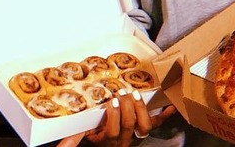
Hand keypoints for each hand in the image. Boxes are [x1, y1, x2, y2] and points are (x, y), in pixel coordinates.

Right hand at [57, 89, 177, 146]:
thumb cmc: (97, 140)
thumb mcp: (85, 137)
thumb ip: (75, 137)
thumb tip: (64, 140)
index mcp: (109, 139)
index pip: (113, 129)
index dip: (114, 115)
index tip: (112, 102)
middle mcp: (124, 139)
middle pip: (129, 123)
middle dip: (127, 106)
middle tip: (123, 93)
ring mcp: (135, 135)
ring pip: (144, 125)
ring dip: (141, 108)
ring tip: (135, 95)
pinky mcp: (143, 131)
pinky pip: (156, 124)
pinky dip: (164, 115)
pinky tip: (170, 106)